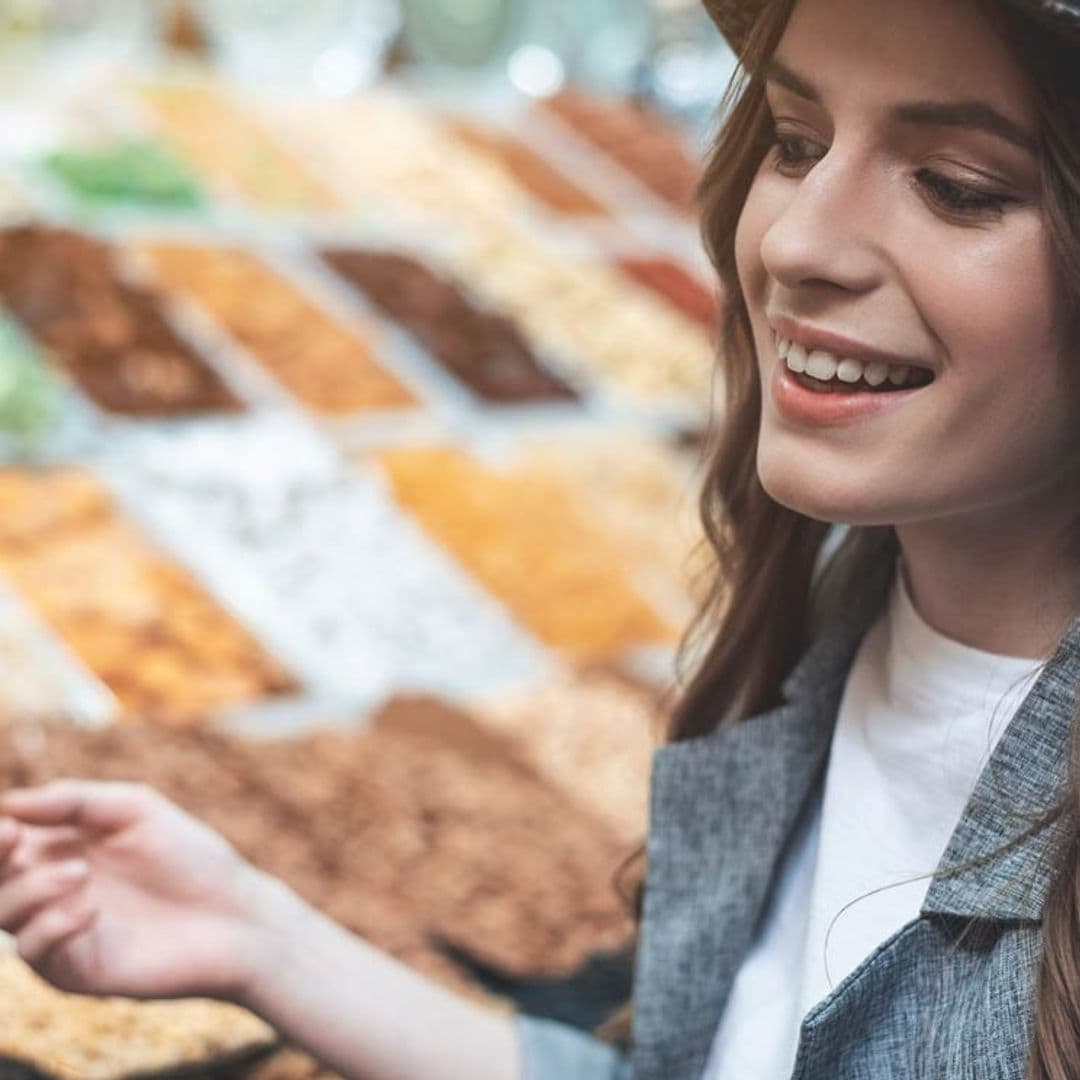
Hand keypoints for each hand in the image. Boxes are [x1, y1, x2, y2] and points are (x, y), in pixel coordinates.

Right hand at [0, 779, 273, 1002]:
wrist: (235, 914)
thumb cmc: (191, 858)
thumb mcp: (136, 810)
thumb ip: (75, 801)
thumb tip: (10, 803)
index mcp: (63, 849)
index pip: (8, 843)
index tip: (8, 825)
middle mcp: (53, 891)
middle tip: (12, 840)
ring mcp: (62, 932)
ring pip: (5, 914)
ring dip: (30, 890)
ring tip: (80, 874)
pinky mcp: (76, 970)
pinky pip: (35, 953)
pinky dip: (52, 926)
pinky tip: (91, 908)